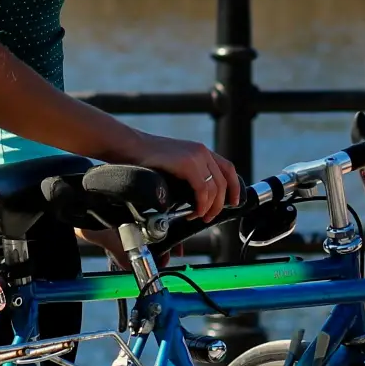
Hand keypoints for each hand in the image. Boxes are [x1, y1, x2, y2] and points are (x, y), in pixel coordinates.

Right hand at [113, 131, 243, 222]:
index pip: (228, 169)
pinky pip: (203, 189)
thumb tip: (196, 200)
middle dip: (220, 204)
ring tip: (198, 216)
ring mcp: (196, 155)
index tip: (233, 202)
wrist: (130, 148)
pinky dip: (201, 204)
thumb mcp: (174, 166)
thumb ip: (188, 177)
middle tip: (209, 217)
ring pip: (215, 188)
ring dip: (209, 207)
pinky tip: (193, 212)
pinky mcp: (187, 162)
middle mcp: (202, 151)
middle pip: (223, 182)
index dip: (234, 187)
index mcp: (201, 151)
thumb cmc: (147, 161)